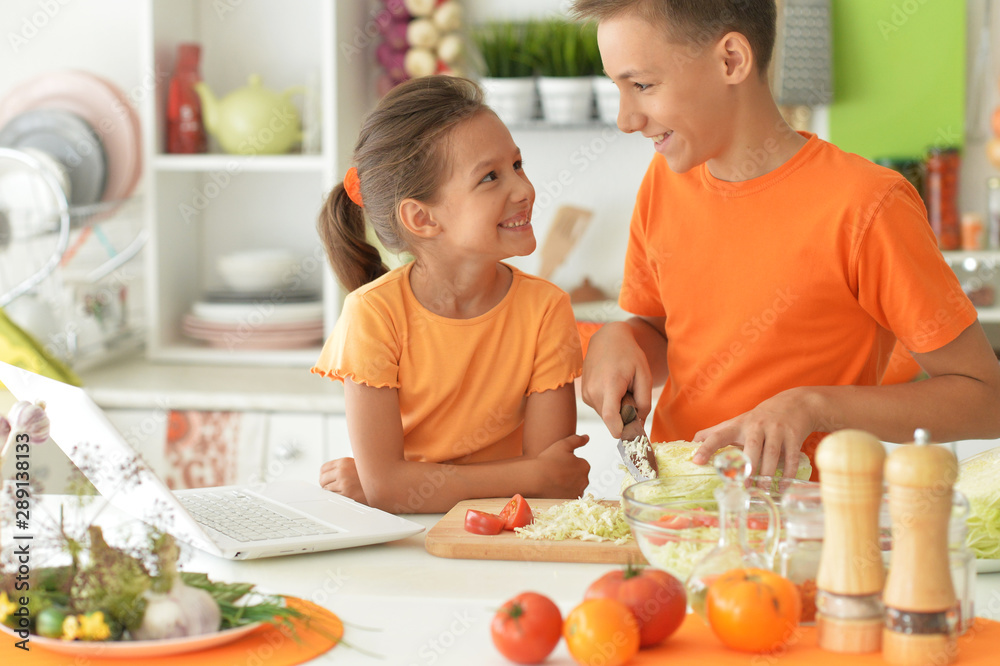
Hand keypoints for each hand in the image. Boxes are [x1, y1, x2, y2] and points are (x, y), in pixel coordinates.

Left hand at [319, 457, 368, 504]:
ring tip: (342, 492)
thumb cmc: (373, 474)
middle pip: (322, 480)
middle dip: (326, 485)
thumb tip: (332, 473)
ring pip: (327, 491)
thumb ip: (345, 467)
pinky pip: (336, 498)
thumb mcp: (359, 464)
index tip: (327, 479)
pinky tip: (347, 497)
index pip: (324, 468)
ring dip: (333, 493)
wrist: (385, 482)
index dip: (324, 475)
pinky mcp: (348, 495)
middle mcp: (342, 471)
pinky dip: (339, 499)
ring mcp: (344, 483)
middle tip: (332, 488)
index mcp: (344, 462)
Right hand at [532, 434, 590, 498]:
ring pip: (574, 485)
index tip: (558, 462)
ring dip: (568, 483)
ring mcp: (577, 492)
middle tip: (555, 471)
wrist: (535, 480)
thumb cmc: (548, 461)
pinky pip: (569, 495)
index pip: (580, 463)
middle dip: (570, 473)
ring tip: (554, 480)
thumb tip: (587, 437)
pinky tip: (554, 488)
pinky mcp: (569, 501)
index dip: (568, 462)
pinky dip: (564, 492)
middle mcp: (585, 480)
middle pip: (578, 475)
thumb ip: (577, 440)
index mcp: (585, 466)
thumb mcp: (562, 444)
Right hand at [582, 322, 652, 437]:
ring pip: (607, 416)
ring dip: (617, 409)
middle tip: (631, 395)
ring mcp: (586, 394)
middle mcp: (593, 392)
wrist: (607, 339)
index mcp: (609, 385)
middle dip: (624, 415)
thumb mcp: (644, 375)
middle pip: (612, 420)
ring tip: (621, 387)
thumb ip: (644, 402)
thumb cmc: (629, 355)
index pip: (611, 418)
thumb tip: (638, 423)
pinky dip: (610, 404)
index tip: (631, 433)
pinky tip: (612, 386)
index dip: (622, 431)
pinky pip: (601, 409)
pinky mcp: (584, 395)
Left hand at [691, 388, 815, 477]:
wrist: (793, 404)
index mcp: (738, 426)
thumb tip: (690, 443)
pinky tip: (783, 486)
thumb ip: (714, 433)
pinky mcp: (794, 436)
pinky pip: (792, 457)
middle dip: (748, 466)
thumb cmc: (758, 419)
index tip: (696, 461)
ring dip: (767, 474)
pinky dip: (788, 473)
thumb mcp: (736, 423)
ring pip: (772, 454)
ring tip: (762, 490)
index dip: (706, 448)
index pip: (718, 436)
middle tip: (742, 484)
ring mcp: (777, 430)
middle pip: (752, 447)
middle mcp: (757, 426)